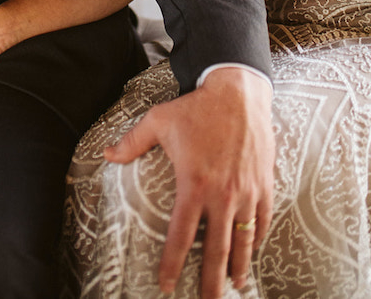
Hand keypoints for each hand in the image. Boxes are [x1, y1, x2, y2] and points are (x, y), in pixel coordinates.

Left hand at [106, 67, 273, 297]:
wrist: (240, 91)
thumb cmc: (198, 107)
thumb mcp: (159, 121)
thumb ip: (132, 142)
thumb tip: (106, 155)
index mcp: (194, 184)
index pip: (181, 236)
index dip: (173, 264)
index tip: (168, 286)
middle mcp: (222, 193)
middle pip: (217, 248)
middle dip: (212, 280)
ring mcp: (247, 189)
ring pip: (244, 237)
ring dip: (240, 264)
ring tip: (236, 285)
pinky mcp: (264, 181)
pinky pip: (263, 216)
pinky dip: (259, 236)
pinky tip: (255, 249)